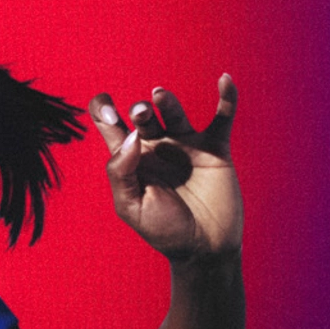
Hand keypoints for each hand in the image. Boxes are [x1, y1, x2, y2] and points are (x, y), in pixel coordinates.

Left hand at [94, 76, 240, 264]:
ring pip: (174, 111)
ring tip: (158, 96)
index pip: (110, 126)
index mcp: (131, 160)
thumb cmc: (163, 231)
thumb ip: (121, 172)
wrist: (203, 249)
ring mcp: (185, 145)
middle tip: (140, 114)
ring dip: (166, 101)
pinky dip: (226, 98)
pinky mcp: (214, 148)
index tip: (105, 107)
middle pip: (142, 116)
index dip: (103, 110)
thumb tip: (132, 136)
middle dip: (139, 110)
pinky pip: (222, 117)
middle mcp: (156, 147)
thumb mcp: (130, 207)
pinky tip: (224, 79)